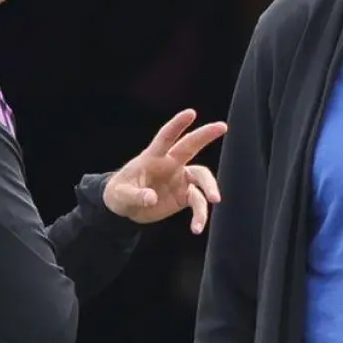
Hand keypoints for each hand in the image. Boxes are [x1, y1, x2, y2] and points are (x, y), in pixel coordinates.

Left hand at [103, 109, 226, 230]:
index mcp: (152, 157)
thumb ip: (135, 196)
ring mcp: (180, 179)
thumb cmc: (119, 194)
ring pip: (202, 177)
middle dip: (206, 135)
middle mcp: (170, 164)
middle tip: (223, 126)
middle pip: (191, 146)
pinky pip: (198, 203)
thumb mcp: (120, 195)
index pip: (166, 138)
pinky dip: (200, 215)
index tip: (191, 113)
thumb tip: (151, 198)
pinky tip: (196, 229)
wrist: (125, 209)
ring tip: (215, 200)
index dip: (177, 125)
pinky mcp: (184, 196)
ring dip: (210, 187)